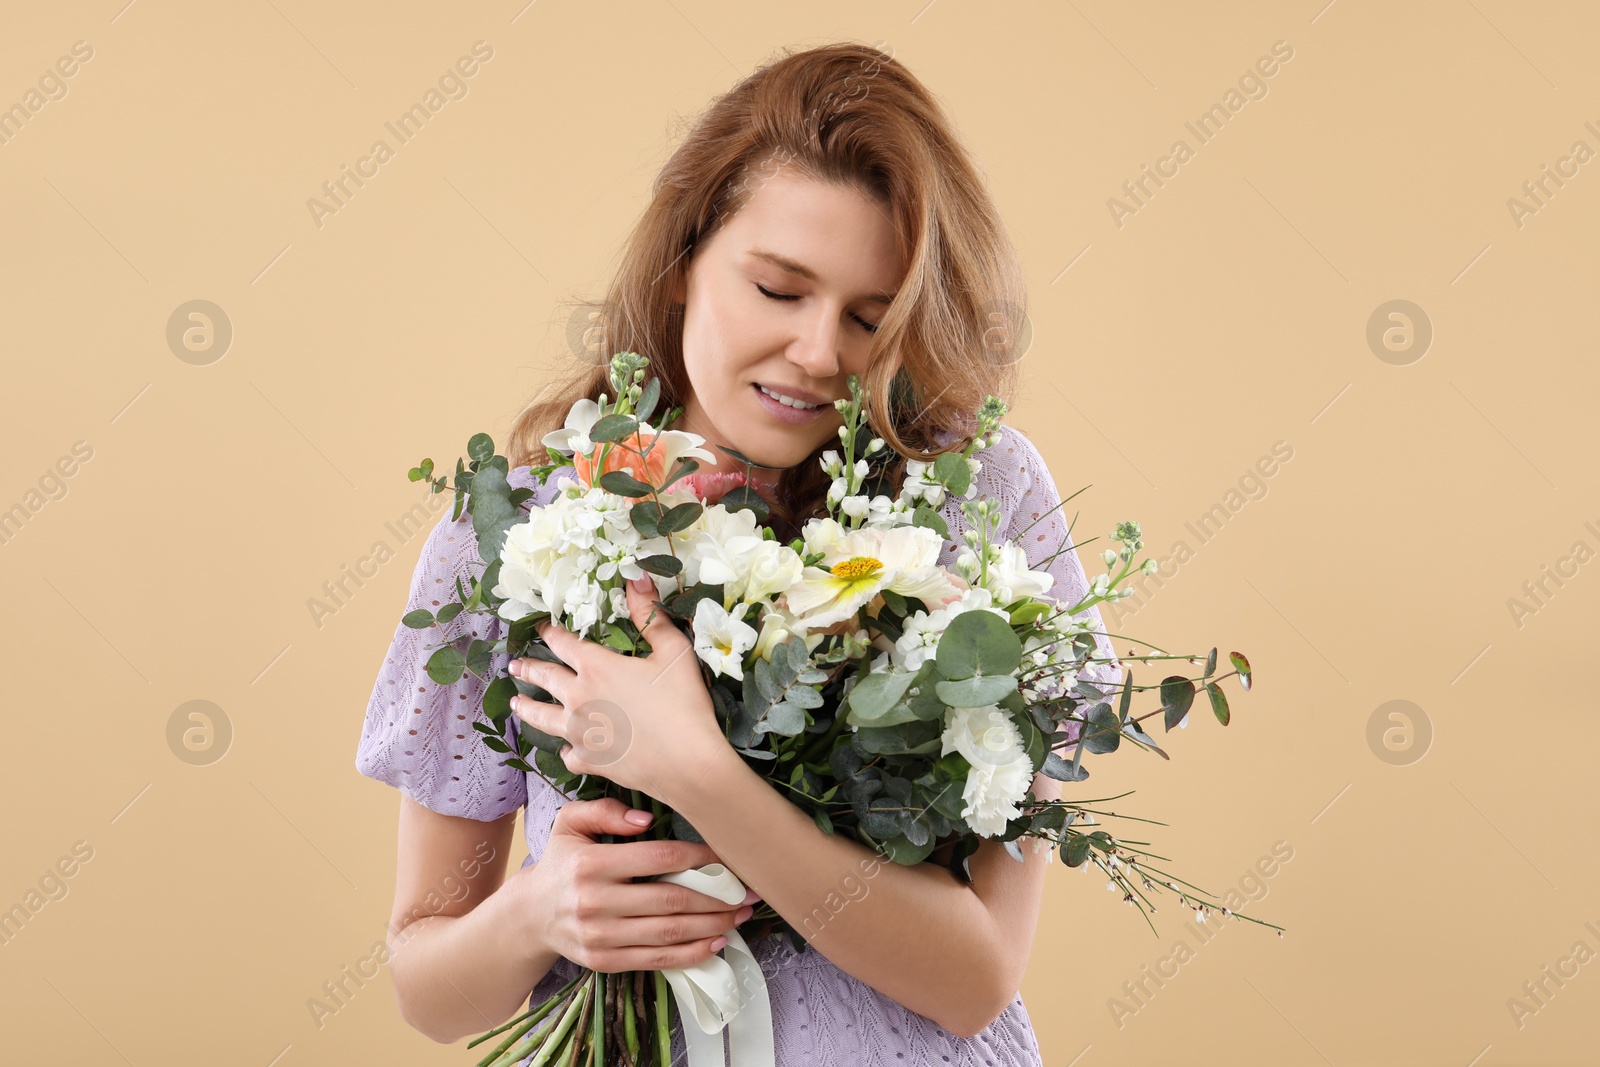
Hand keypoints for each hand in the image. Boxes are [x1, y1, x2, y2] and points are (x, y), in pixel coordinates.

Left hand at [510, 575, 732, 807]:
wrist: (687, 762)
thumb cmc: (683, 702)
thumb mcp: (673, 651)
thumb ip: (650, 615)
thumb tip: (636, 576)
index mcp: (596, 667)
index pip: (563, 643)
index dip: (550, 632)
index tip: (540, 627)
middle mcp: (578, 697)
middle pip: (545, 678)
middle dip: (529, 668)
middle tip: (515, 664)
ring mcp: (579, 732)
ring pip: (543, 717)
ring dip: (528, 707)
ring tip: (517, 703)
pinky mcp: (589, 760)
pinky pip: (567, 753)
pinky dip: (565, 749)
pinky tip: (566, 749)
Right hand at [523, 798, 756, 972]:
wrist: (530, 915)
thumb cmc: (562, 862)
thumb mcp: (571, 823)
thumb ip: (605, 810)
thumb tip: (647, 819)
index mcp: (591, 863)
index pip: (659, 857)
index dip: (701, 857)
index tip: (730, 857)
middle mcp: (594, 902)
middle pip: (671, 899)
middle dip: (717, 897)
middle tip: (749, 892)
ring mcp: (599, 936)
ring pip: (668, 933)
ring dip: (712, 926)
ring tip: (740, 916)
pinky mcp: (604, 962)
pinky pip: (656, 960)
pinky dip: (691, 954)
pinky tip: (716, 943)